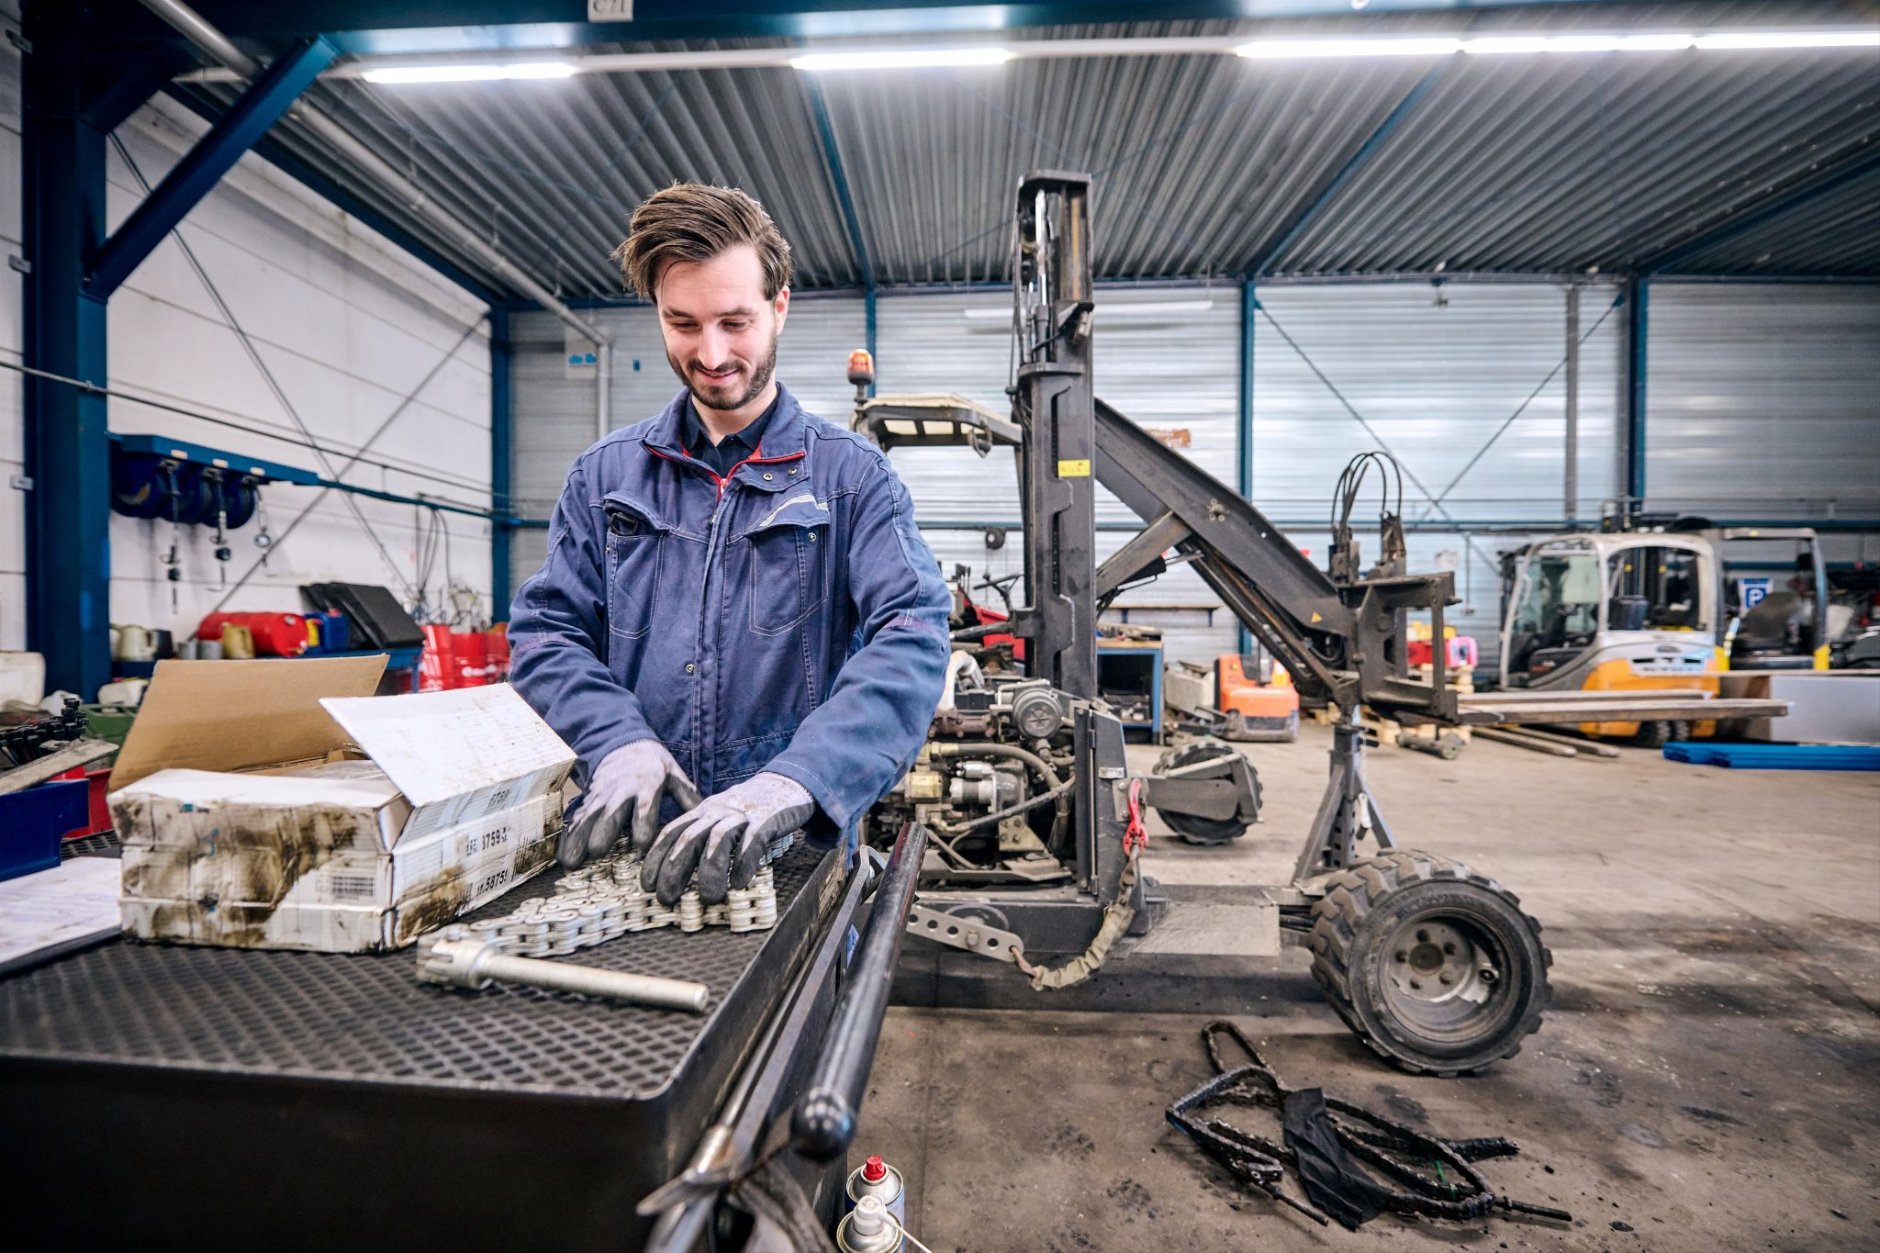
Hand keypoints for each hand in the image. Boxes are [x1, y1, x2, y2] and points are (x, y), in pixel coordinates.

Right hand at [561, 740, 701, 868]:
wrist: (623, 744)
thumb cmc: (654, 766)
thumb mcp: (675, 775)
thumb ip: (689, 797)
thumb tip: (710, 819)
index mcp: (645, 786)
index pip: (643, 807)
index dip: (642, 826)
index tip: (641, 846)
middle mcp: (619, 793)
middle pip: (609, 814)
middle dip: (604, 832)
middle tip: (599, 852)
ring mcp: (600, 798)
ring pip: (587, 819)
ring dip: (580, 839)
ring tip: (572, 862)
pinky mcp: (587, 803)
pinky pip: (575, 821)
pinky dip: (568, 837)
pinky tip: (563, 857)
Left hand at [641, 772, 814, 905]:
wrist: (786, 783)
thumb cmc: (749, 809)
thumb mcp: (718, 817)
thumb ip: (702, 836)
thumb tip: (677, 872)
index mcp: (702, 811)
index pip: (670, 833)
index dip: (655, 860)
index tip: (647, 886)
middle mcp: (717, 811)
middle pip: (688, 839)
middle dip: (673, 871)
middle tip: (668, 899)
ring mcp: (742, 814)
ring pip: (717, 841)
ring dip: (710, 872)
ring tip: (710, 897)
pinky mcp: (766, 819)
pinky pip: (752, 842)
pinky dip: (744, 863)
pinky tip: (739, 883)